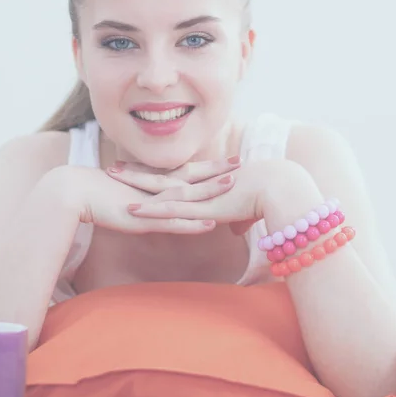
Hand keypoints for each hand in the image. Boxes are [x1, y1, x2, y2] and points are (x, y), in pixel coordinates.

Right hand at [57, 165, 219, 234]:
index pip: (185, 171)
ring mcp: (151, 203)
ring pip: (186, 196)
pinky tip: (210, 225)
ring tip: (233, 185)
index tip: (227, 159)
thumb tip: (149, 198)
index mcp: (152, 182)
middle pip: (191, 177)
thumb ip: (141, 196)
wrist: (73, 191)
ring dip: (209, 191)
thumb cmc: (95, 192)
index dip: (207, 165)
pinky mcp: (143, 219)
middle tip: (241, 161)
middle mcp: (155, 189)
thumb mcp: (124, 193)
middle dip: (217, 170)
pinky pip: (172, 223)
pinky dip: (192, 223)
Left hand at [106, 159, 308, 234]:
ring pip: (160, 187)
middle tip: (115, 166)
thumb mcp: (250, 212)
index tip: (141, 169)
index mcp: (209, 183)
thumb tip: (235, 230)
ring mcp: (199, 195)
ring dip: (135, 183)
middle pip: (162, 176)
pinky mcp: (203, 208)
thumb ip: (239, 220)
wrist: (284, 189)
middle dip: (137, 172)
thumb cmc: (274, 199)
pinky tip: (132, 209)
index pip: (178, 177)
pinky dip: (151, 209)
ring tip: (111, 175)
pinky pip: (172, 209)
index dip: (158, 174)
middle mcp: (200, 185)